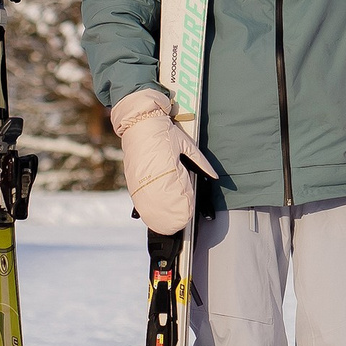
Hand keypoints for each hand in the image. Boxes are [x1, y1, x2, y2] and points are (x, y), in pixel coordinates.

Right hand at [111, 86, 214, 235]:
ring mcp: (140, 178)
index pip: (178, 192)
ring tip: (162, 223)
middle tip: (177, 224)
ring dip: (156, 212)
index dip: (184, 206)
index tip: (188, 215)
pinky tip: (147, 213)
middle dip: (169, 213)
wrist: (140, 122)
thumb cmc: (164, 131)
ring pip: (148, 202)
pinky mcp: (132, 178)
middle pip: (162, 201)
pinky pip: (138, 196)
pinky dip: (144, 205)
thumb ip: (200, 162)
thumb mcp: (186, 144)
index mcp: (169, 166)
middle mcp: (153, 174)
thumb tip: (213, 176)